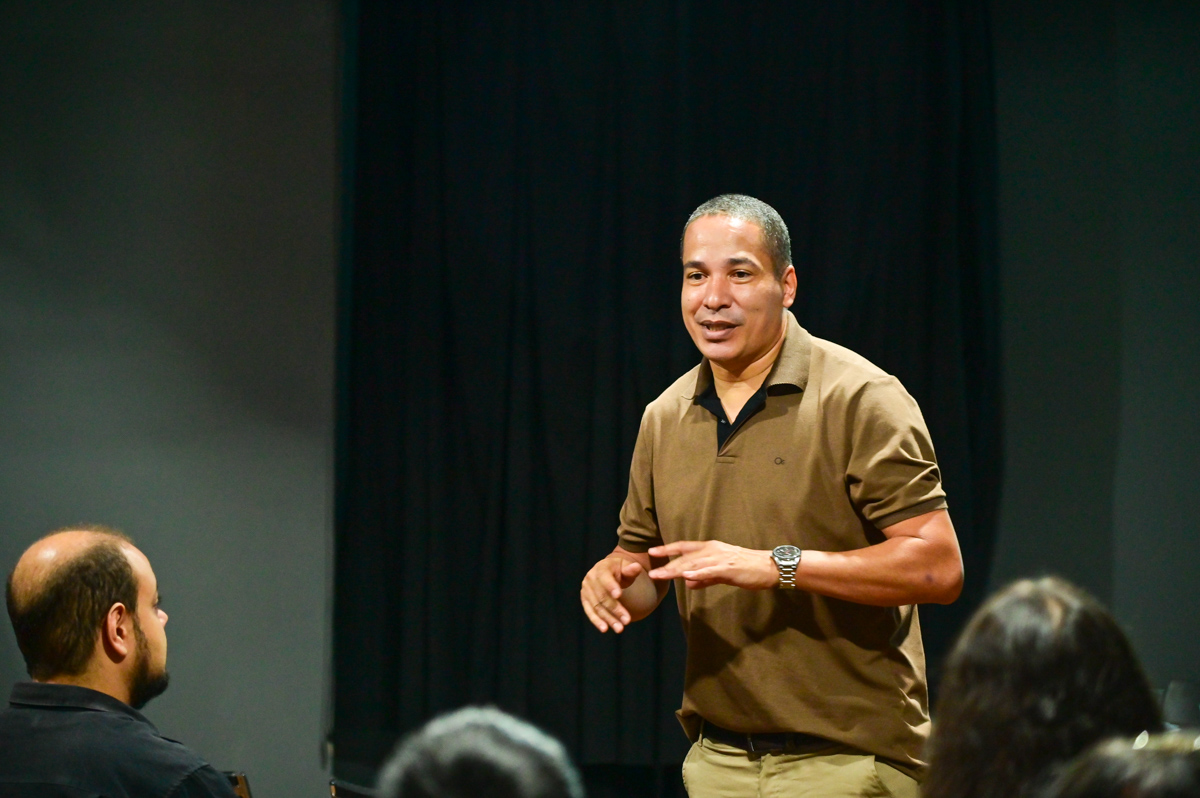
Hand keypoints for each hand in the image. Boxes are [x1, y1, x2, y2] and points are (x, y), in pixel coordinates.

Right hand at [580, 555, 645, 632]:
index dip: (611, 586)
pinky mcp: (584, 599)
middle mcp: (590, 578)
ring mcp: (586, 589)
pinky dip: (596, 621)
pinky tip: (605, 629)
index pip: (605, 578)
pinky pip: (589, 611)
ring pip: (597, 606)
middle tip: (627, 621)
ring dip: (608, 619)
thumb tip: (637, 567)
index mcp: (601, 568)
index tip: (619, 595)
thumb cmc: (619, 569)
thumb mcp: (625, 566)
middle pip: (602, 596)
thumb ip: (631, 569)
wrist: (607, 571)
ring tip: (619, 628)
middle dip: (615, 609)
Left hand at [647, 540, 778, 589]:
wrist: (769, 567)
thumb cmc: (746, 569)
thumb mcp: (721, 573)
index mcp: (711, 548)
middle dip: (667, 565)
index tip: (652, 552)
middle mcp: (713, 550)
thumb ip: (705, 577)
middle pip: (685, 557)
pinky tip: (686, 576)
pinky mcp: (729, 568)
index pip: (684, 547)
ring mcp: (720, 558)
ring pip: (694, 564)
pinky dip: (698, 573)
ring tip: (661, 575)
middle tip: (651, 572)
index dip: (668, 549)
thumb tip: (689, 582)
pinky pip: (710, 571)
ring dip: (676, 570)